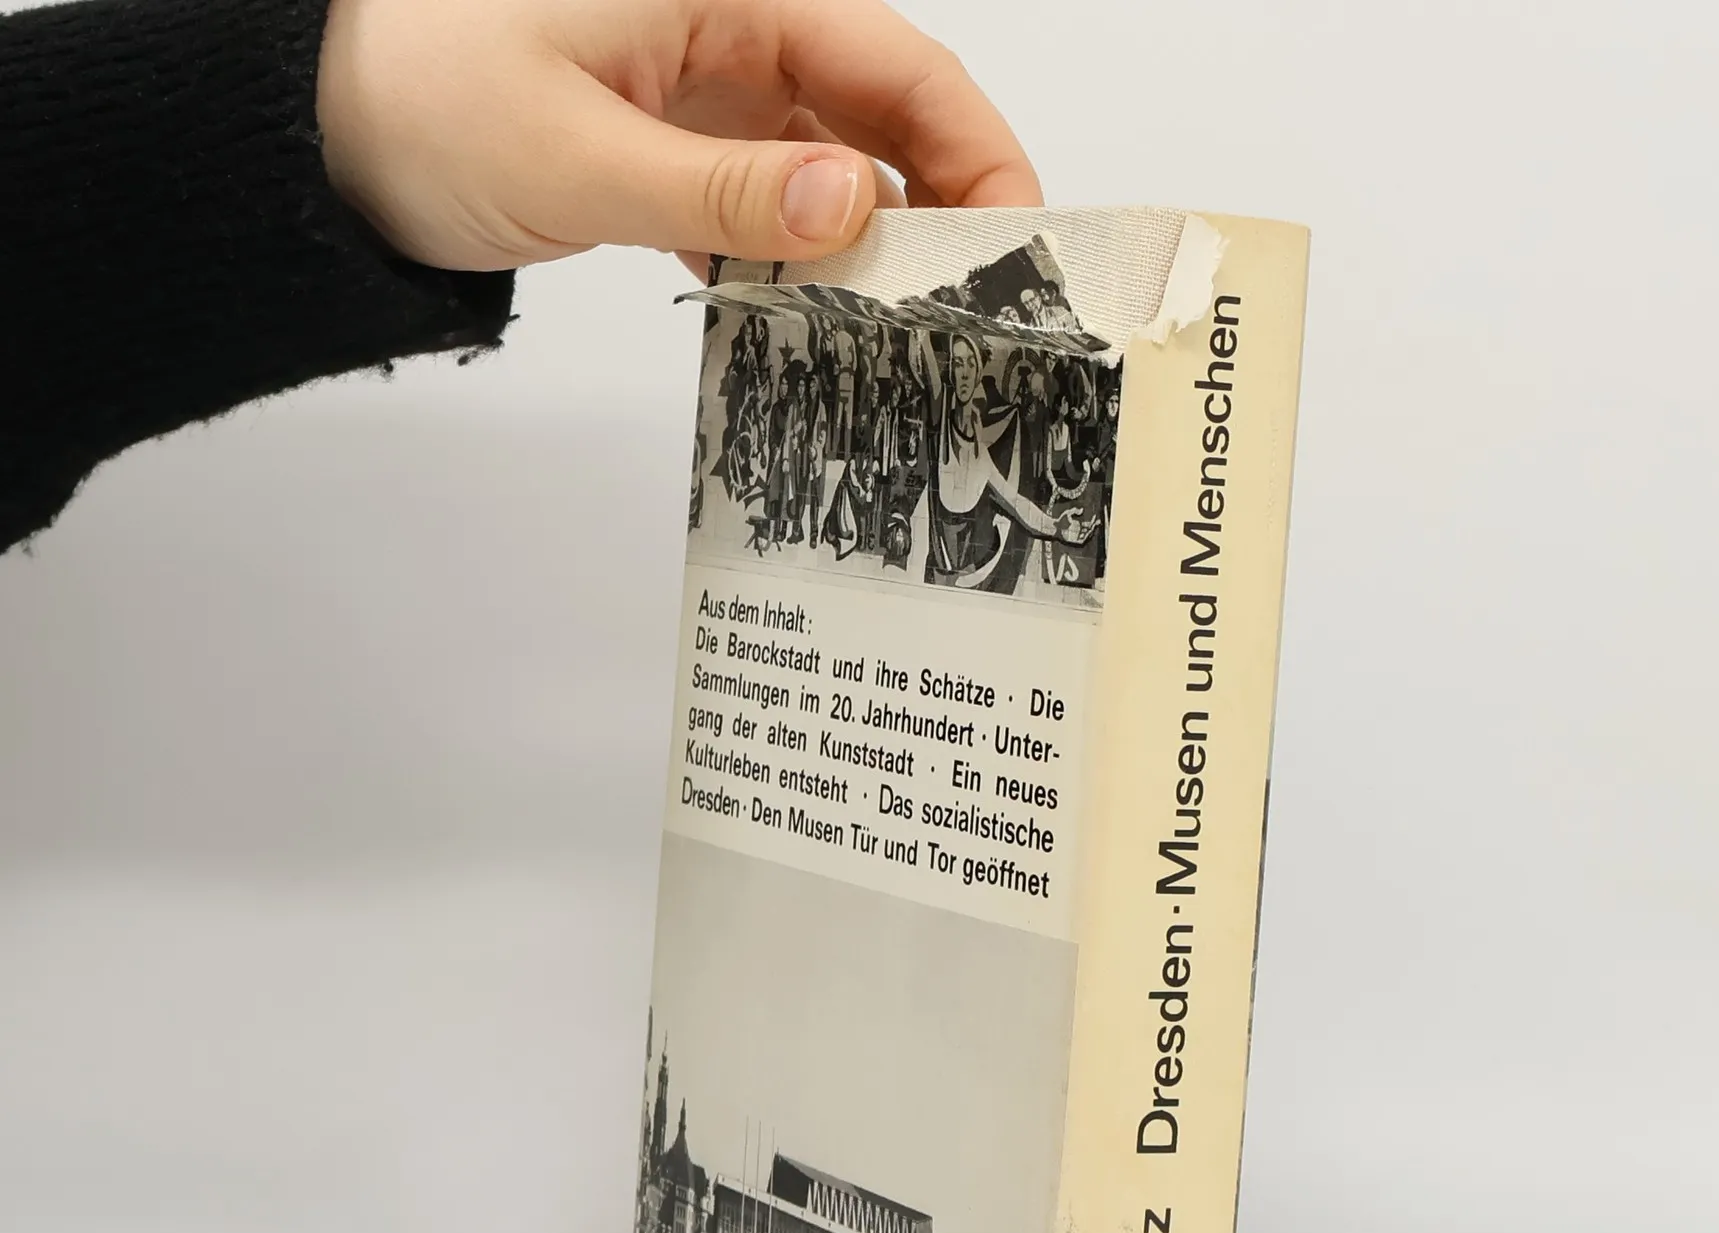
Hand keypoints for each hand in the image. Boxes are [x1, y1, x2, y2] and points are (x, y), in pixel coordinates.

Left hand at [316, 0, 1041, 273]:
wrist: (316, 130)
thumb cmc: (419, 98)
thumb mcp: (578, 152)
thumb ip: (723, 188)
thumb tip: (857, 210)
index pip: (898, 64)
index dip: (977, 153)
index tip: (1023, 246)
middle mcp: (733, 28)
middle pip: (883, 115)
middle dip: (940, 210)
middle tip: (980, 313)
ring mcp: (706, 90)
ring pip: (833, 166)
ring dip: (870, 250)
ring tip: (903, 338)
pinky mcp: (675, 145)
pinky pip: (770, 201)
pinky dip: (796, 261)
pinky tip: (804, 322)